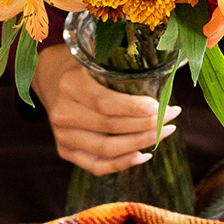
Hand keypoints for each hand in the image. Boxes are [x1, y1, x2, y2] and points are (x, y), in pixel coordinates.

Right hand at [32, 44, 181, 175]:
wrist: (51, 80)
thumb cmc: (82, 66)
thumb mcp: (95, 57)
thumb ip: (119, 65)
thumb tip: (162, 75)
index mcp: (70, 84)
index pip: (105, 103)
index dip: (134, 108)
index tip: (159, 106)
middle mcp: (62, 113)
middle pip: (110, 128)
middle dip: (147, 125)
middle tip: (172, 116)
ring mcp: (62, 136)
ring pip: (107, 150)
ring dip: (141, 144)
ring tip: (165, 133)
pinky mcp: (66, 151)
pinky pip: (97, 166)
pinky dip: (123, 164)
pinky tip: (144, 155)